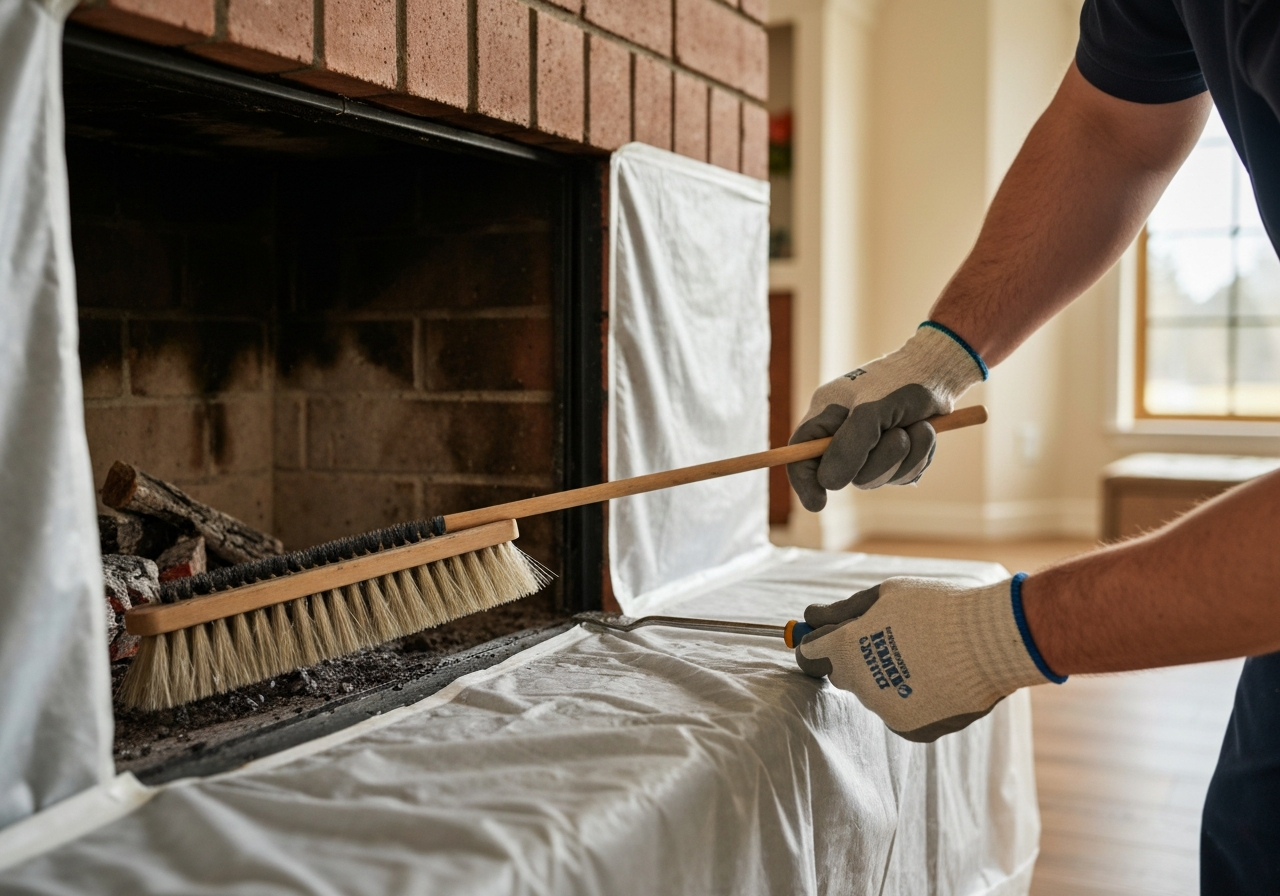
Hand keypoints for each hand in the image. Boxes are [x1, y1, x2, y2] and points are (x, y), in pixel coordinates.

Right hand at [787, 322, 985, 511]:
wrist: (939, 372)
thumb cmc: (900, 382)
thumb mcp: (870, 411)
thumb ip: (848, 447)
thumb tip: (829, 483)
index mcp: (826, 418)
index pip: (801, 455)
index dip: (805, 481)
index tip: (818, 503)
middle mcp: (844, 435)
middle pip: (846, 475)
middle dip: (879, 459)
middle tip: (896, 432)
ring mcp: (870, 449)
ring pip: (878, 478)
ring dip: (905, 455)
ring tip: (916, 426)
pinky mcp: (896, 457)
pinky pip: (903, 475)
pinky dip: (919, 455)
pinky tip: (923, 431)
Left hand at [794, 574, 1063, 741]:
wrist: (993, 640)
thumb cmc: (937, 607)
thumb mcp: (885, 594)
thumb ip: (842, 610)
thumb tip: (810, 615)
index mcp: (846, 649)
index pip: (809, 655)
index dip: (817, 643)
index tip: (829, 637)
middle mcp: (860, 685)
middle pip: (842, 675)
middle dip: (855, 659)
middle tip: (892, 639)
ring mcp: (886, 711)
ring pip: (873, 694)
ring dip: (887, 679)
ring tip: (924, 656)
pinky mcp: (912, 730)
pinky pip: (900, 713)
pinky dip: (911, 700)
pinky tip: (935, 679)